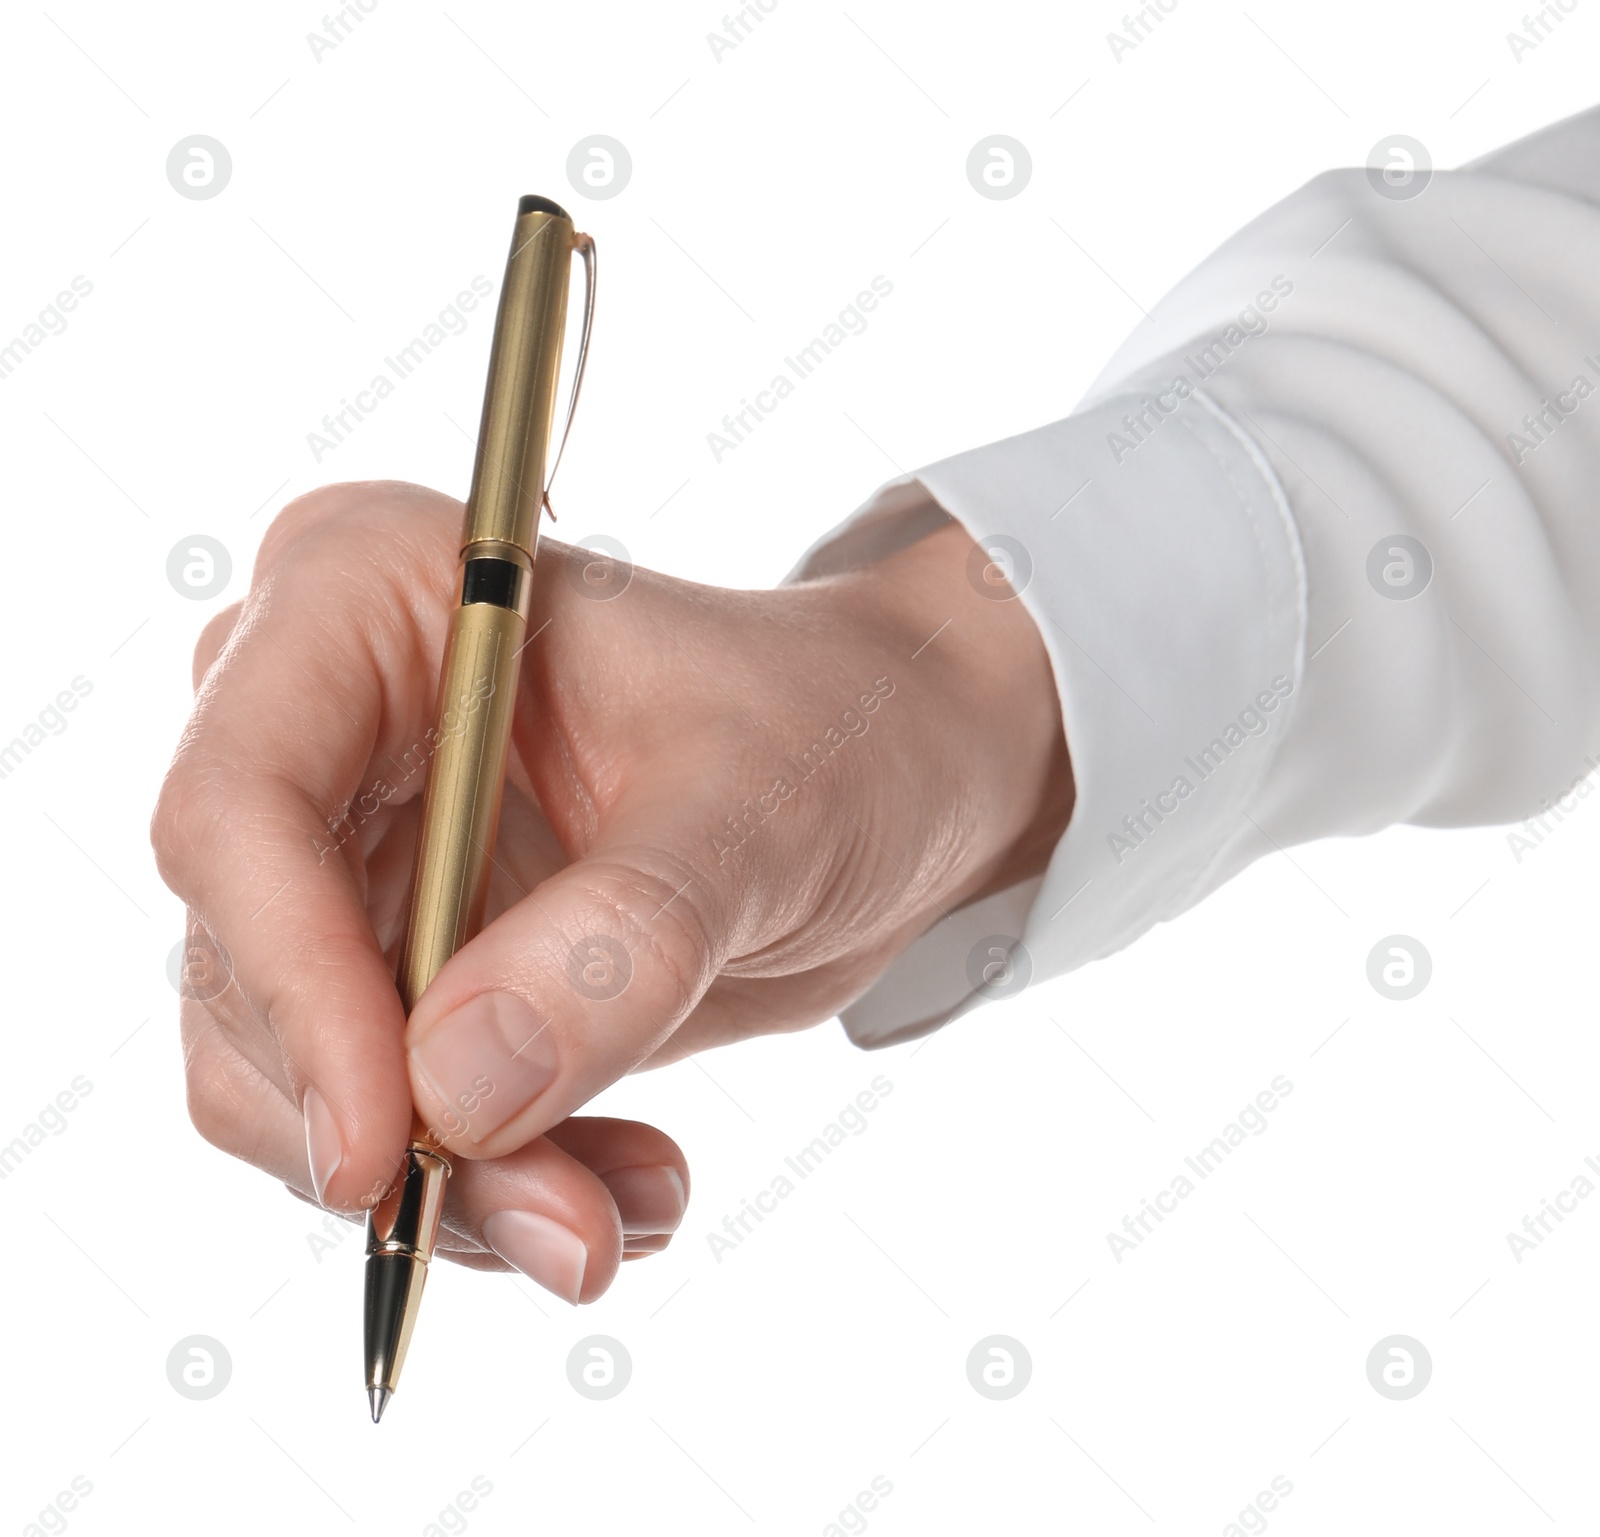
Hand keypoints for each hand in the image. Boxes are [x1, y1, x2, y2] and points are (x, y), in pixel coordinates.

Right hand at [151, 481, 1069, 1298]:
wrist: (893, 775)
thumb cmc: (835, 730)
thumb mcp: (759, 813)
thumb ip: (620, 939)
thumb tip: (450, 1092)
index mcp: (374, 592)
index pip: (241, 802)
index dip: (292, 985)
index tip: (392, 1145)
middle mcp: (328, 718)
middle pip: (247, 963)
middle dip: (388, 1125)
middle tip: (564, 1225)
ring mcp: (352, 847)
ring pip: (295, 1071)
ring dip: (447, 1182)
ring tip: (615, 1212)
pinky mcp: (398, 957)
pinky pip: (373, 1111)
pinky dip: (482, 1182)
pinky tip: (619, 1182)